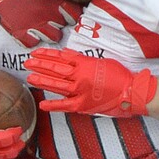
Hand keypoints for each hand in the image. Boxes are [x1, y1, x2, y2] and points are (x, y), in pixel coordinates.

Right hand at [0, 0, 79, 47]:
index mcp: (54, 1)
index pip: (74, 14)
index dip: (71, 14)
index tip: (67, 14)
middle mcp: (48, 15)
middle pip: (62, 28)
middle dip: (58, 25)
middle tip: (51, 20)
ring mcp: (34, 25)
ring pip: (51, 38)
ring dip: (47, 33)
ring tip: (41, 27)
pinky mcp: (20, 32)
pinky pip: (32, 42)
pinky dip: (31, 39)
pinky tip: (28, 31)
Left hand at [24, 48, 156, 117]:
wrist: (131, 92)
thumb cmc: (119, 75)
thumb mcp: (100, 61)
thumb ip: (83, 59)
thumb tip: (68, 55)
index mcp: (84, 64)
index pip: (61, 58)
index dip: (47, 55)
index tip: (36, 53)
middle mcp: (80, 76)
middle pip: (55, 69)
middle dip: (40, 66)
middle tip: (27, 63)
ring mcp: (80, 91)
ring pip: (57, 84)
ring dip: (42, 80)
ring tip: (30, 77)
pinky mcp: (83, 105)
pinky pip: (65, 105)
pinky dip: (53, 105)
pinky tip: (43, 104)